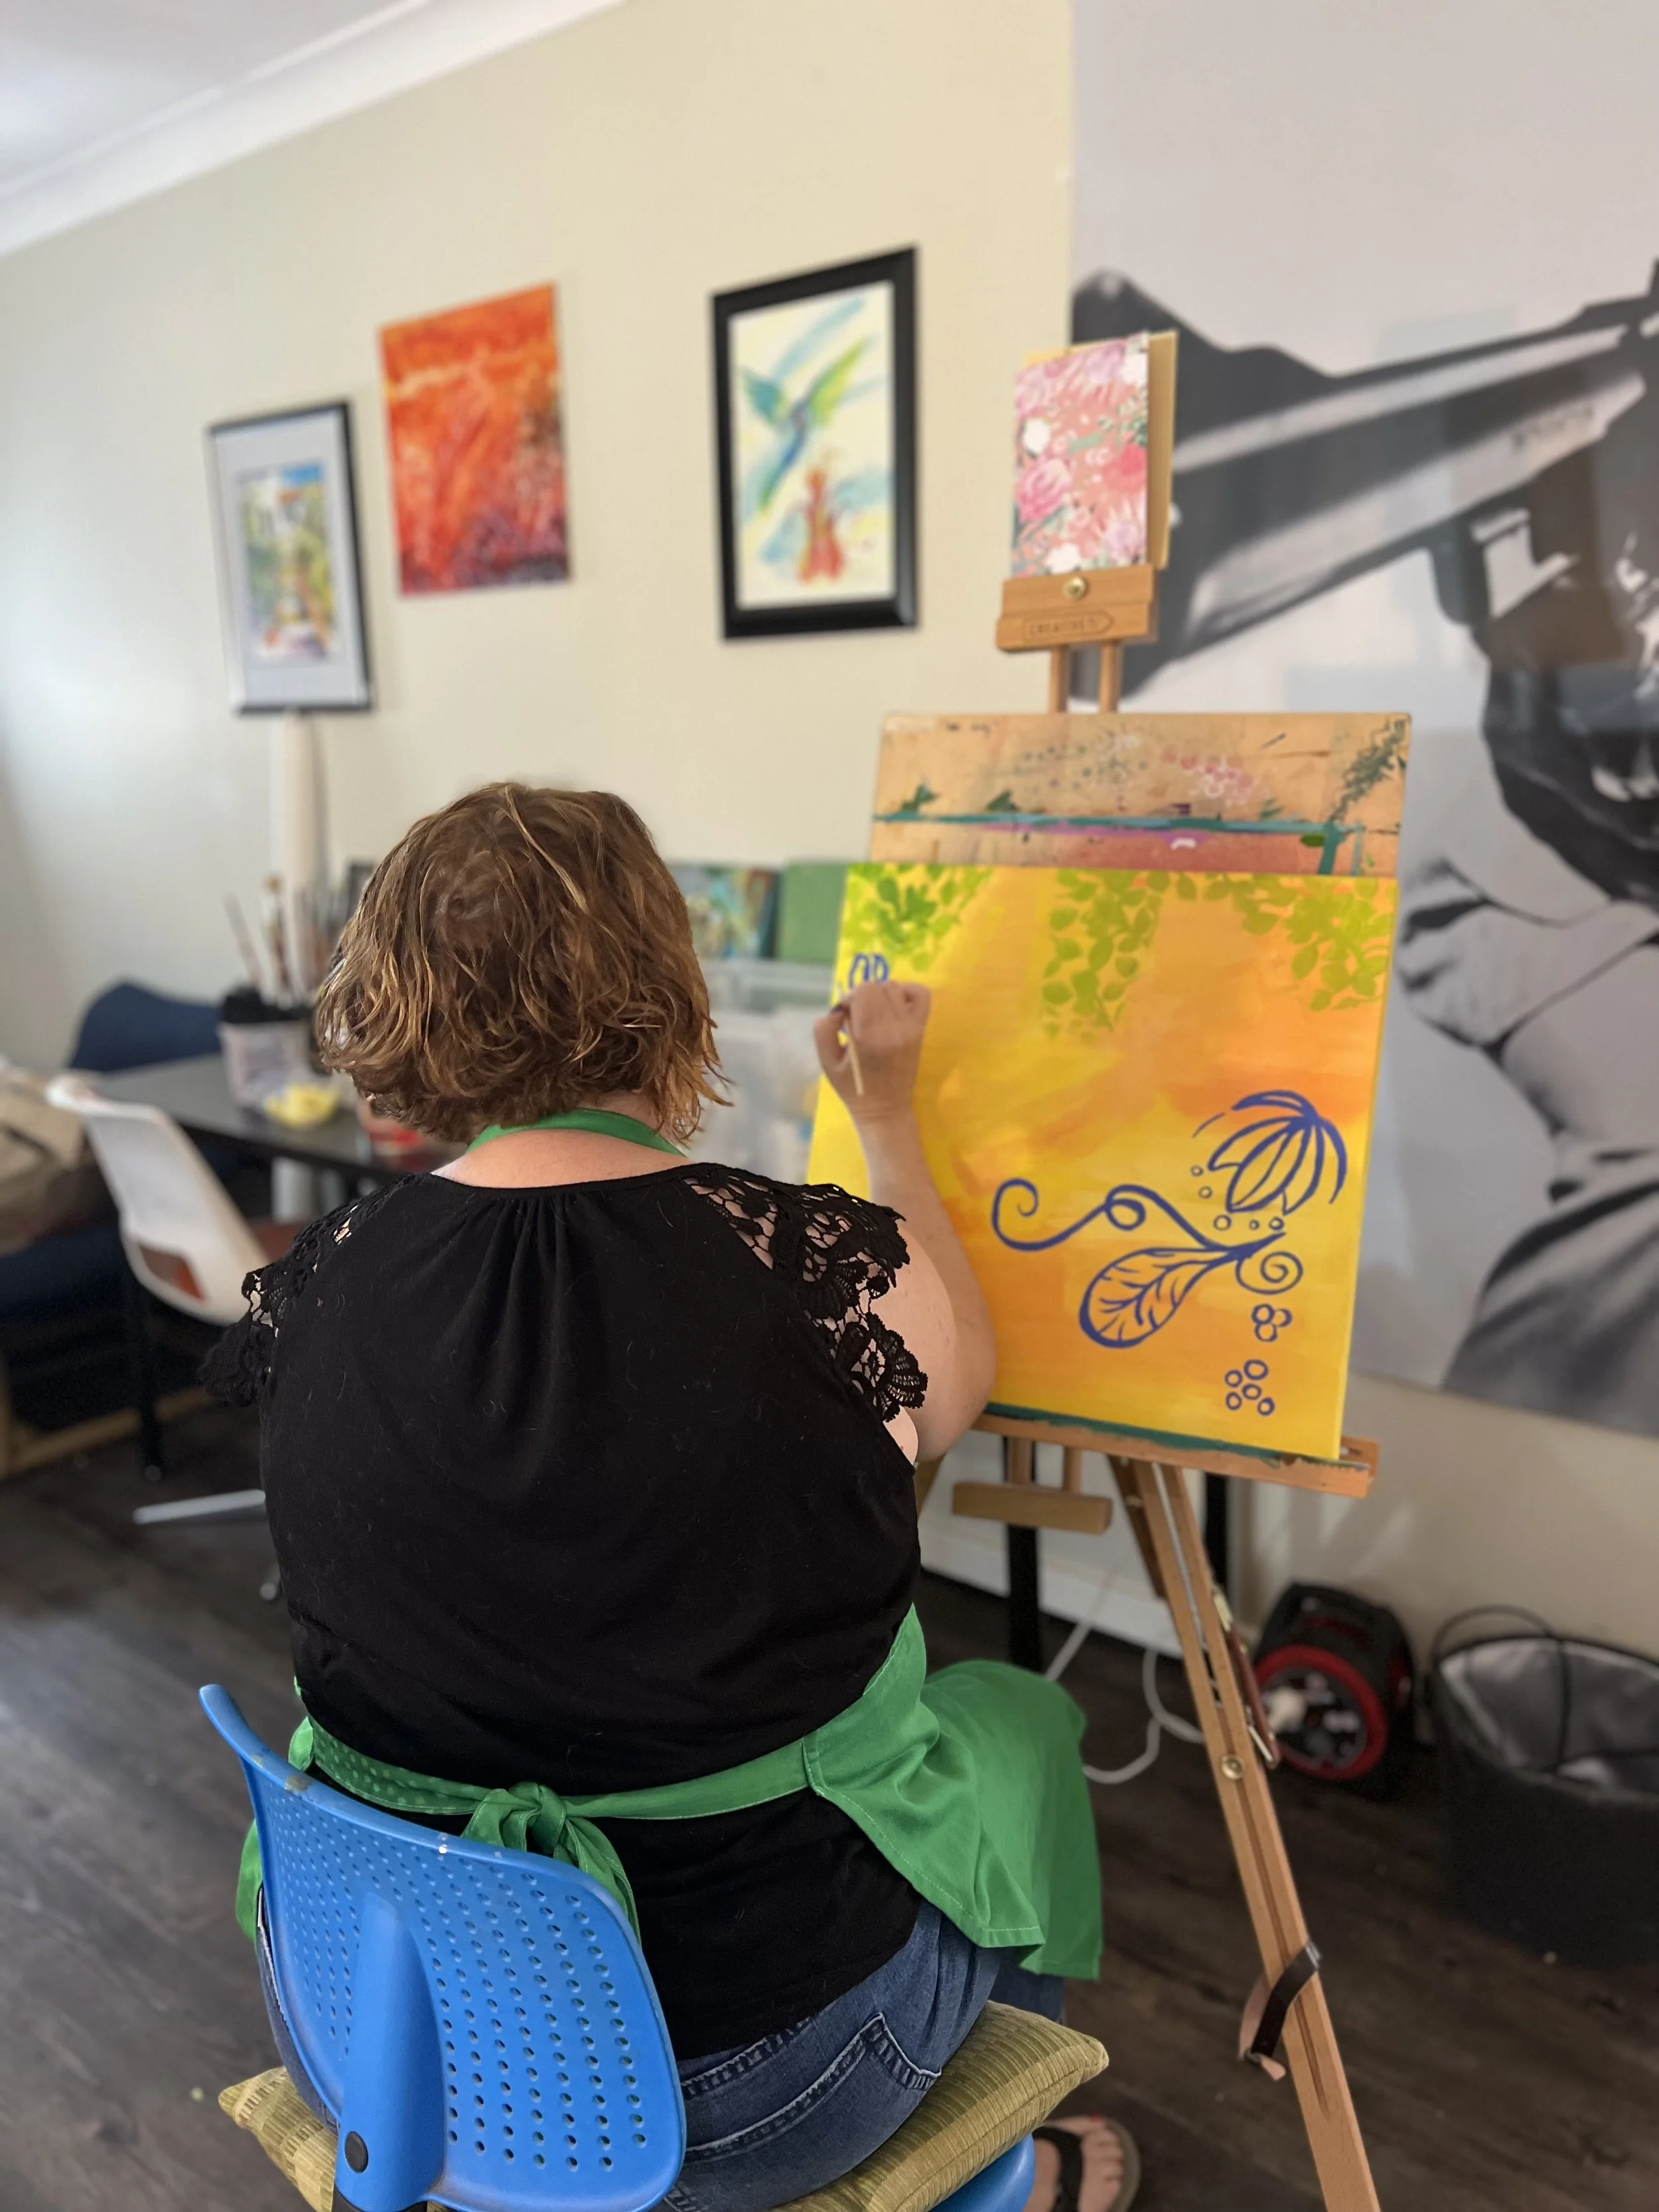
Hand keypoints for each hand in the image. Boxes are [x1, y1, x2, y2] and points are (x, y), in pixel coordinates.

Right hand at [814, 981, 930, 1126]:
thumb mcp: (826, 1063)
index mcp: (869, 1037)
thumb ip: (824, 1031)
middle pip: (877, 987)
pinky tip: (894, 1007)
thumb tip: (838, 1010)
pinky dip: (906, 993)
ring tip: (873, 1015)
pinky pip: (920, 995)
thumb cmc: (853, 1088)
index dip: (848, 999)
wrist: (885, 1109)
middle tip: (857, 1018)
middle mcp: (894, 1028)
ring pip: (895, 987)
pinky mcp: (920, 1030)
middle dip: (862, 997)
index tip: (844, 1017)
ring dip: (880, 995)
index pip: (863, 991)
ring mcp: (911, 1028)